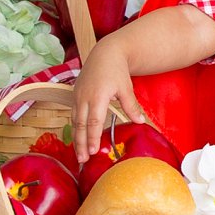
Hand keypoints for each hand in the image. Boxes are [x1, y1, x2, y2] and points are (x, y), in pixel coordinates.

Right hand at [71, 37, 146, 162]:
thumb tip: (140, 122)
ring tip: (79, 155)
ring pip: (74, 121)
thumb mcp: (126, 87)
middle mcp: (84, 97)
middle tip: (83, 160)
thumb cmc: (116, 70)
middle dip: (81, 143)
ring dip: (76, 138)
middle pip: (80, 125)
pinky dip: (75, 128)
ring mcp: (77, 96)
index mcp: (98, 96)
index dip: (92, 137)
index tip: (92, 152)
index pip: (93, 121)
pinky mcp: (75, 95)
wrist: (105, 53)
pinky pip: (73, 114)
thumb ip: (131, 106)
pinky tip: (77, 138)